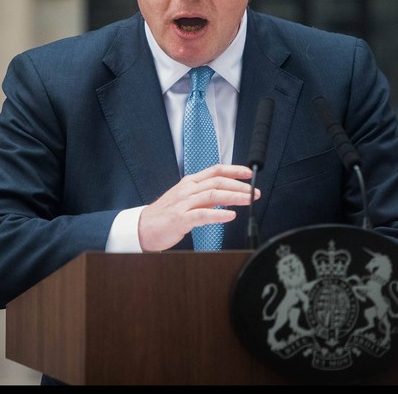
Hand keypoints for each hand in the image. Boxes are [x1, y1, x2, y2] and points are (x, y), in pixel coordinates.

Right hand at [138, 164, 259, 251]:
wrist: (143, 228)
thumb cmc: (165, 215)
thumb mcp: (185, 199)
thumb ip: (204, 195)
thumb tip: (225, 194)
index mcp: (189, 183)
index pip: (215, 170)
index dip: (234, 170)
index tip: (249, 173)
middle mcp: (187, 190)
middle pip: (217, 181)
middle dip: (239, 186)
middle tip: (254, 192)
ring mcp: (183, 203)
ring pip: (213, 195)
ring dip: (234, 197)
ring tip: (248, 200)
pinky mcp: (181, 219)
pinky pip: (203, 215)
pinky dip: (218, 214)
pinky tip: (230, 215)